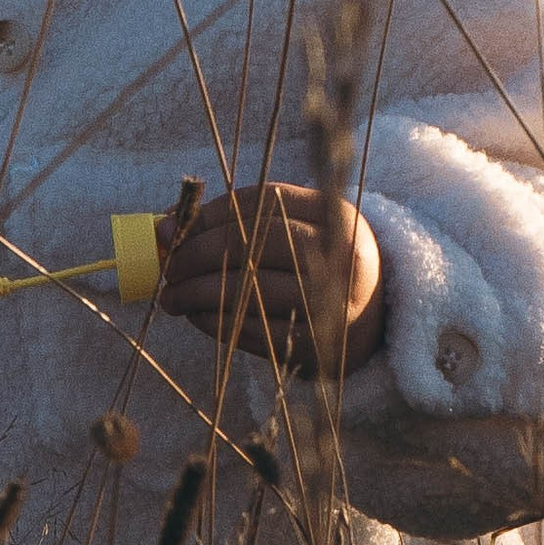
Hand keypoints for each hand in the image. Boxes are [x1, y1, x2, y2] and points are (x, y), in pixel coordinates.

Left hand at [160, 181, 385, 375]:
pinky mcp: (316, 343)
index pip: (261, 200)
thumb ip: (241, 221)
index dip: (208, 213)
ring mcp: (329, 302)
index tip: (169, 227)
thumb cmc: (319, 266)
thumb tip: (166, 225)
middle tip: (168, 266)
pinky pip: (252, 330)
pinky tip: (196, 316)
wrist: (376, 321)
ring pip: (247, 288)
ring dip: (196, 293)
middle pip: (251, 242)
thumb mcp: (298, 229)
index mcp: (334, 215)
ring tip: (171, 296)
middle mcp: (338, 255)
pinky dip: (215, 322)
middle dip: (196, 253)